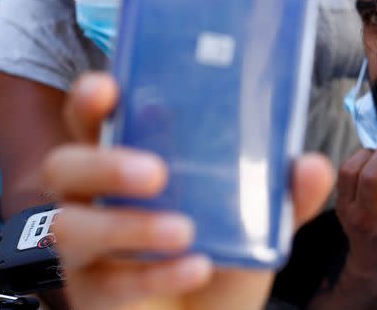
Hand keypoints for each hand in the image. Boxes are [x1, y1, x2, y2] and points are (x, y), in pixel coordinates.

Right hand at [42, 72, 334, 309]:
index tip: (108, 87)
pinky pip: (106, 282)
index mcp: (131, 157)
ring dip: (129, 226)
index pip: (94, 118)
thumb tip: (312, 164)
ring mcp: (86, 247)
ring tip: (185, 231)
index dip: (91, 100)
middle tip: (157, 172)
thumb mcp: (261, 218)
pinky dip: (155, 273)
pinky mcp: (90, 291)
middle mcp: (96, 197)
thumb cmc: (225, 250)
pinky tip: (198, 267)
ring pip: (70, 226)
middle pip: (63, 165)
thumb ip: (286, 193)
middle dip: (104, 163)